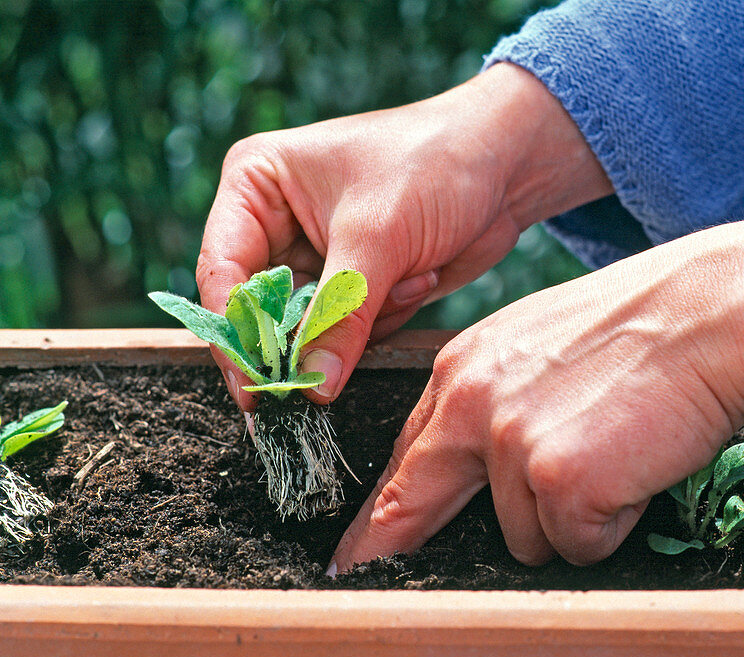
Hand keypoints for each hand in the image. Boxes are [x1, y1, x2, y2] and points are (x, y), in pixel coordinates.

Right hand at [196, 63, 610, 410]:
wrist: (505, 165)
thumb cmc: (434, 165)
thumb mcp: (378, 236)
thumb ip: (339, 315)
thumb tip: (312, 385)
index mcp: (257, 185)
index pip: (223, 274)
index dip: (235, 336)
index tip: (254, 390)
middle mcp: (276, 223)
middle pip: (263, 312)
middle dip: (308, 337)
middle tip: (324, 375)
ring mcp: (319, 257)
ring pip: (313, 331)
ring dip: (365, 319)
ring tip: (408, 273)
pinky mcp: (358, 285)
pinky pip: (353, 332)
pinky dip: (388, 315)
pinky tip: (421, 275)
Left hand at [330, 210, 743, 571]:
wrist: (719, 312)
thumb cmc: (650, 323)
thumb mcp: (544, 344)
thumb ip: (499, 396)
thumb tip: (479, 460)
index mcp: (466, 367)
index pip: (405, 454)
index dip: (383, 509)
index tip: (356, 547)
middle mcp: (475, 405)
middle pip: (420, 503)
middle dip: (396, 546)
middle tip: (363, 570)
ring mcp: (515, 445)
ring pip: (526, 536)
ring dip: (567, 517)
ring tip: (615, 454)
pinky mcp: (563, 483)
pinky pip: (581, 544)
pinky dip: (613, 523)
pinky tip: (637, 469)